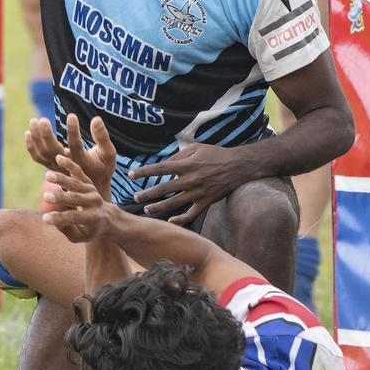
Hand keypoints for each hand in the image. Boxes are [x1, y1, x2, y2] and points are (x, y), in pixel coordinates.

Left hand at [26, 114, 115, 196]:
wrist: (93, 187)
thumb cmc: (103, 168)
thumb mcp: (108, 154)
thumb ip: (102, 137)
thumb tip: (96, 119)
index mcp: (82, 162)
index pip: (76, 146)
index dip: (73, 131)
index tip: (72, 115)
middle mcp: (67, 166)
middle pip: (54, 151)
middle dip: (47, 135)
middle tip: (43, 120)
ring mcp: (56, 167)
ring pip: (43, 153)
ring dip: (37, 138)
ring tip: (35, 121)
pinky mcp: (50, 166)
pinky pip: (38, 157)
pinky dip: (31, 146)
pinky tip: (28, 132)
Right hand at [42, 155, 111, 242]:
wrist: (107, 217)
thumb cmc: (88, 230)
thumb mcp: (79, 237)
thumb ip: (66, 229)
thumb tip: (51, 218)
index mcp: (93, 218)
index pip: (74, 218)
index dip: (59, 219)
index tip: (44, 219)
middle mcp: (94, 203)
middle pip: (75, 199)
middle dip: (60, 198)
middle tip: (45, 196)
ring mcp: (92, 190)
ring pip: (75, 183)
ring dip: (61, 179)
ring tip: (48, 176)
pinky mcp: (88, 182)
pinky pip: (79, 171)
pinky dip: (69, 164)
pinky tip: (58, 158)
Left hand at [128, 143, 247, 224]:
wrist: (238, 166)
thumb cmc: (215, 154)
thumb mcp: (196, 148)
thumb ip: (178, 156)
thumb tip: (163, 164)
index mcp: (186, 165)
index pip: (160, 169)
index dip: (144, 171)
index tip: (131, 174)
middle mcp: (190, 180)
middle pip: (163, 189)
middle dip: (147, 194)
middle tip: (135, 197)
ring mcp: (198, 193)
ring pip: (174, 203)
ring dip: (158, 208)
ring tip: (147, 210)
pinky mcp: (206, 202)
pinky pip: (191, 214)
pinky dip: (181, 219)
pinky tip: (170, 221)